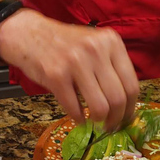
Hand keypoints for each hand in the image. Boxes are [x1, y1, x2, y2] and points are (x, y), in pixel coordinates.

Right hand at [0, 9, 138, 129]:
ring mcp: (75, 62)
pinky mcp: (56, 75)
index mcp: (111, 42)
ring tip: (95, 122)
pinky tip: (78, 118)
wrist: (27, 33)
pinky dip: (78, 118)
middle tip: (111, 126)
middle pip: (118, 99)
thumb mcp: (95, 45)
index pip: (132, 85)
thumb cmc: (65, 44)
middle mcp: (96, 50)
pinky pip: (75, 108)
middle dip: (116, 120)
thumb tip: (126, 104)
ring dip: (99, 121)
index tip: (126, 118)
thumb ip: (112, 67)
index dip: (131, 108)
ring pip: (100, 107)